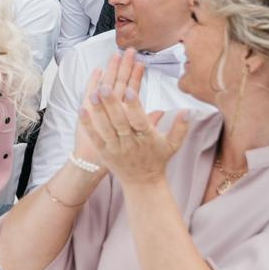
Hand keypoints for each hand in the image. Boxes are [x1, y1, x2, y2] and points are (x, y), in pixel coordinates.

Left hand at [78, 49, 189, 183]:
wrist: (143, 182)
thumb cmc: (157, 160)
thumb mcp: (172, 145)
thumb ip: (180, 128)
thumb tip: (187, 111)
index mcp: (147, 138)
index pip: (140, 120)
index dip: (135, 106)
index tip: (129, 90)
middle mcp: (130, 142)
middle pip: (120, 121)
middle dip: (112, 104)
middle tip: (105, 87)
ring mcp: (115, 147)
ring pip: (106, 128)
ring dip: (98, 111)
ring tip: (93, 94)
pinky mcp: (104, 152)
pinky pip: (94, 137)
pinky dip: (88, 124)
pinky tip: (81, 110)